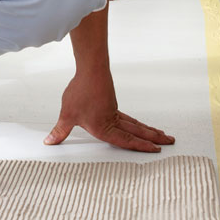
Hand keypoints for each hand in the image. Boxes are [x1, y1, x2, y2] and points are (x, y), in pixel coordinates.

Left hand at [43, 70, 174, 152]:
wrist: (90, 70)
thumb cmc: (80, 91)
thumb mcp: (67, 114)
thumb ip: (60, 131)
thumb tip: (50, 142)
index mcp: (103, 127)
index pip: (125, 141)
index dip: (140, 146)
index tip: (155, 149)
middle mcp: (112, 120)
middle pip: (137, 132)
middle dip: (153, 139)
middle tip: (170, 142)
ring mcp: (114, 111)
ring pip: (135, 124)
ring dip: (149, 131)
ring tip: (163, 135)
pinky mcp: (112, 104)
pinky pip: (128, 118)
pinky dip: (137, 124)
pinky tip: (140, 126)